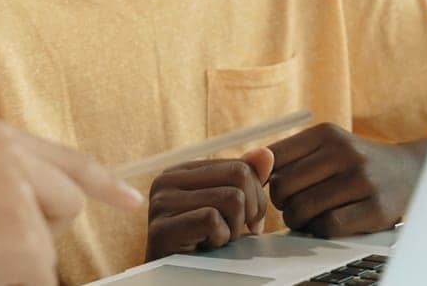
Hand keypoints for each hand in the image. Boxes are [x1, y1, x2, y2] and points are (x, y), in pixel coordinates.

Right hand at [0, 119, 142, 285]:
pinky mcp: (27, 243)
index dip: (103, 183)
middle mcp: (13, 156)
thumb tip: (63, 199)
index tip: (131, 200)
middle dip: (40, 228)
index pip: (66, 159)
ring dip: (20, 258)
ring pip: (50, 243)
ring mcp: (22, 198)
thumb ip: (9, 178)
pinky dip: (14, 279)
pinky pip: (42, 275)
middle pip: (66, 202)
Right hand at [144, 147, 273, 260]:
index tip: (249, 221)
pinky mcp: (162, 229)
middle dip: (250, 209)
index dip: (256, 196)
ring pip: (232, 198)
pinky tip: (206, 247)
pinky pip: (212, 220)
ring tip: (217, 238)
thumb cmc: (202, 244)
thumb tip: (265, 153)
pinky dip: (220, 239)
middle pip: (239, 176)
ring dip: (234, 228)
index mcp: (181, 170)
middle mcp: (166, 180)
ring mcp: (161, 203)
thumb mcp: (227, 208)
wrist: (174, 280)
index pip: (239, 165)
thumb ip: (244, 180)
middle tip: (238, 231)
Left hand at [265, 123, 426, 237]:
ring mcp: (362, 180)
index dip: (264, 178)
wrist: (409, 172)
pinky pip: (329, 226)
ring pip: (303, 208)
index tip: (272, 187)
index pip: (273, 156)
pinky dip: (319, 229)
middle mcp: (344, 152)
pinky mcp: (376, 208)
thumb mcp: (327, 145)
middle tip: (292, 205)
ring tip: (306, 216)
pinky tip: (325, 223)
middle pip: (283, 186)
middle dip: (280, 202)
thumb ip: (290, 155)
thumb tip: (248, 166)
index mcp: (326, 133)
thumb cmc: (354, 162)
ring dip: (297, 219)